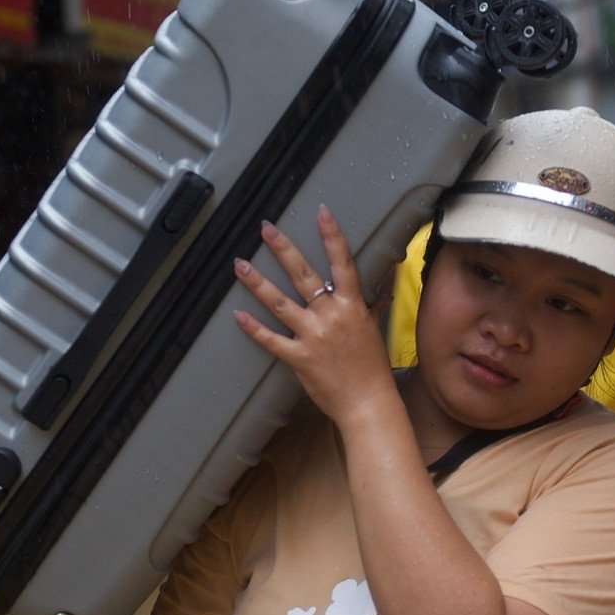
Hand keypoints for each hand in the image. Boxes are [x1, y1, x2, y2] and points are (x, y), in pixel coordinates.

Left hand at [233, 207, 398, 427]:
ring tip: (239, 265)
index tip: (321, 212)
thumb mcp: (372, 329)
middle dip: (283, 249)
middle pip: (303, 275)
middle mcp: (331, 315)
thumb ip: (368, 307)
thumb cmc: (372, 368)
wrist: (368, 402)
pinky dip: (253, 328)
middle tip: (265, 229)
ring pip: (280, 302)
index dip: (332, 236)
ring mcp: (313, 336)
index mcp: (352, 306)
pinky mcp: (299, 357)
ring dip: (257, 283)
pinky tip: (238, 315)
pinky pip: (271, 340)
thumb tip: (376, 292)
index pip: (342, 263)